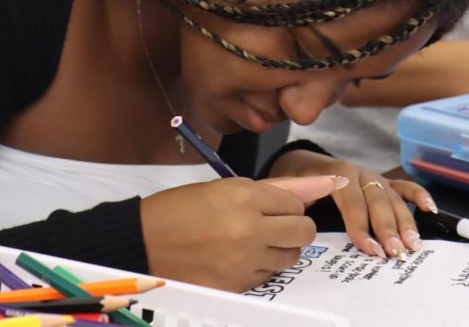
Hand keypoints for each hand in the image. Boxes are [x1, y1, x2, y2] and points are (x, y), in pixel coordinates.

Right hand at [139, 174, 344, 290]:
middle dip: (293, 227)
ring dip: (279, 248)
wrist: (142, 242)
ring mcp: (243, 260)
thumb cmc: (180, 210)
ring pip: (290, 256)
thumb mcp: (225, 188)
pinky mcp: (237, 284)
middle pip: (303, 230)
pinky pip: (268, 276)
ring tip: (251, 240)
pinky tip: (238, 257)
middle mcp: (248, 228)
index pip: (296, 202)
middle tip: (271, 224)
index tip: (270, 206)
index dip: (286, 204)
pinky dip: (260, 267)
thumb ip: (277, 188)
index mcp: (244, 196)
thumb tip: (325, 183)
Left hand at [269, 149, 434, 259]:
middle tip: (394, 251)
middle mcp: (359, 173)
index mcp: (336, 174)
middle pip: (377, 201)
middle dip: (386, 228)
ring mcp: (373, 177)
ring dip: (405, 222)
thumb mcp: (292, 192)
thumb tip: (303, 227)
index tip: (368, 248)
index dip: (360, 225)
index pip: (351, 201)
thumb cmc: (299, 183)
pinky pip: (404, 187)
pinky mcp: (383, 183)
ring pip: (392, 198)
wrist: (304, 164)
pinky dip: (418, 196)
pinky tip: (429, 210)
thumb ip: (299, 205)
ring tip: (413, 244)